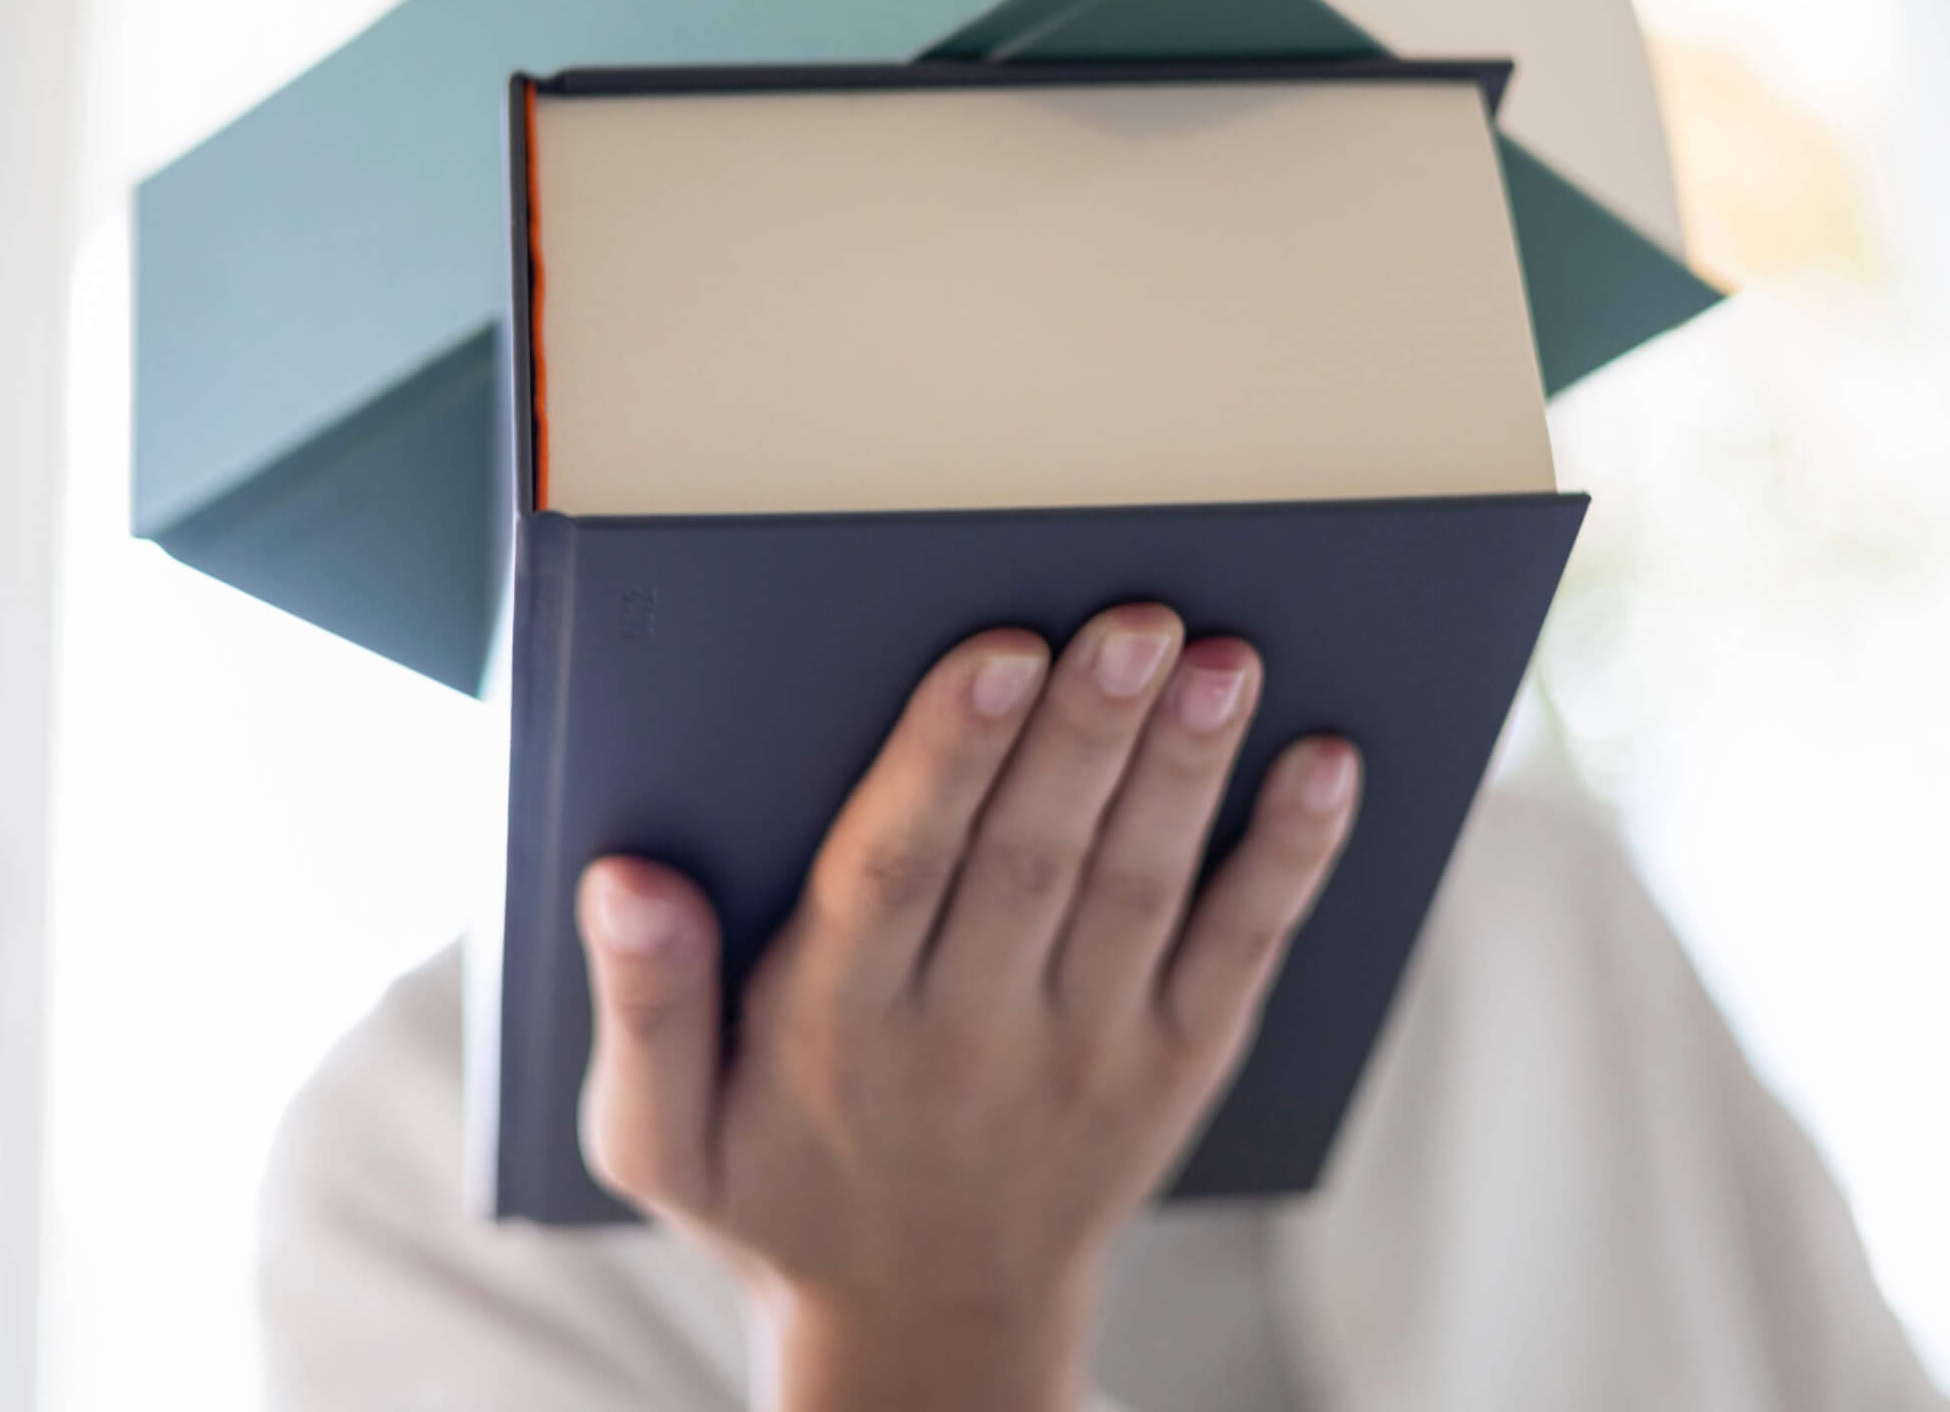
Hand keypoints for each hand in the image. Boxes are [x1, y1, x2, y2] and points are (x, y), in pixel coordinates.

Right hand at [575, 606, 1360, 1411]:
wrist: (930, 1333)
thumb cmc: (779, 1192)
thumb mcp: (661, 1136)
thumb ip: (643, 1006)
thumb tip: (624, 879)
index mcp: (837, 1025)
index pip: (898, 870)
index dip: (946, 758)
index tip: (993, 653)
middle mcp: (969, 1035)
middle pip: (1033, 858)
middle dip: (1085, 733)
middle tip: (1131, 616)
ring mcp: (1088, 1053)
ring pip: (1141, 888)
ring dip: (1185, 769)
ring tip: (1220, 658)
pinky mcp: (1175, 1064)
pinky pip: (1241, 955)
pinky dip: (1287, 860)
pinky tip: (1324, 767)